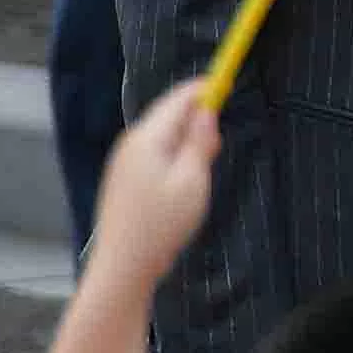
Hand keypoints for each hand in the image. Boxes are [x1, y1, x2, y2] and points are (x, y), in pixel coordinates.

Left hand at [90, 81, 221, 285]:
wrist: (123, 268)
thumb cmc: (161, 224)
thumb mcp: (193, 180)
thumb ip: (201, 142)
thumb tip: (206, 112)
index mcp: (147, 139)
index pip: (178, 99)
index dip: (204, 89)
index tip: (230, 84)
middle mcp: (130, 145)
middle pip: (168, 115)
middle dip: (196, 119)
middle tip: (218, 144)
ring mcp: (123, 163)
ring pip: (162, 136)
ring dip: (187, 141)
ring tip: (202, 170)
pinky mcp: (124, 181)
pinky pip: (154, 154)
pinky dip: (174, 156)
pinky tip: (183, 182)